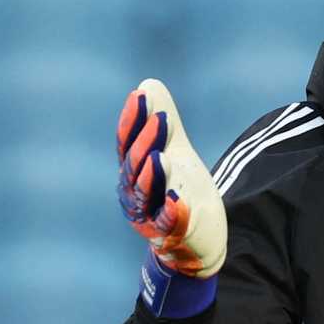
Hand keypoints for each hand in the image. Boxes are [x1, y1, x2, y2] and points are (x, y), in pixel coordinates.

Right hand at [117, 78, 226, 278]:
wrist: (196, 240)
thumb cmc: (179, 190)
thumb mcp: (175, 153)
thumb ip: (164, 124)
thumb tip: (148, 83)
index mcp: (133, 171)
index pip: (127, 143)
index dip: (133, 120)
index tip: (141, 95)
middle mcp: (135, 193)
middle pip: (135, 166)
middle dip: (146, 142)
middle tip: (162, 117)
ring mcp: (150, 216)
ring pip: (146, 195)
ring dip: (153, 176)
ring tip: (162, 157)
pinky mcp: (173, 235)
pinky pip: (169, 224)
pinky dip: (172, 211)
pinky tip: (179, 198)